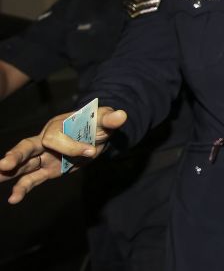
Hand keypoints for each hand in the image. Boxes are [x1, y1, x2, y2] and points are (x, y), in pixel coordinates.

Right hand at [0, 107, 126, 203]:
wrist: (96, 136)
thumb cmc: (97, 125)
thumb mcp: (104, 120)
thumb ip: (109, 119)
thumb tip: (121, 115)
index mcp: (58, 126)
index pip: (56, 138)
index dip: (72, 146)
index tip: (91, 151)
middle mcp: (46, 140)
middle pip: (27, 146)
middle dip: (17, 155)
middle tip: (6, 163)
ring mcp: (45, 156)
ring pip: (24, 164)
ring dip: (10, 171)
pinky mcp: (48, 170)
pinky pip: (32, 179)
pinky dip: (23, 188)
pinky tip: (13, 199)